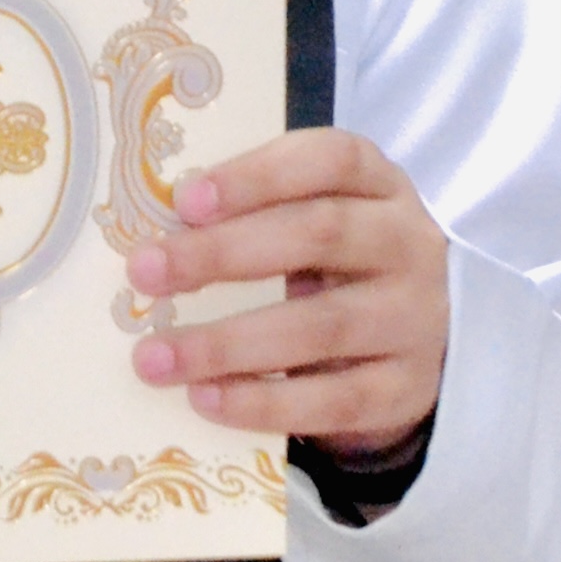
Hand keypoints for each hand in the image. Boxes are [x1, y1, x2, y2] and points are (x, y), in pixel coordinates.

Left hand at [124, 128, 447, 458]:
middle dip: (223, 253)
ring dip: (227, 343)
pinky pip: (333, 399)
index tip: (186, 200)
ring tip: (155, 358)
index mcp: (380, 185)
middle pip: (319, 234)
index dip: (259, 175)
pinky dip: (264, 401)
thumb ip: (259, 217)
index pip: (331, 160)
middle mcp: (408, 244)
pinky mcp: (406, 389)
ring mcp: (415, 319)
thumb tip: (156, 241)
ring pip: (321, 327)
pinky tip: (206, 400)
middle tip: (144, 272)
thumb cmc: (341, 267)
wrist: (416, 346)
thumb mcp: (318, 221)